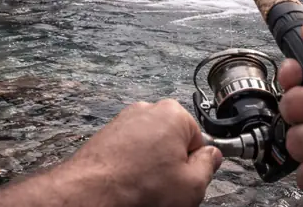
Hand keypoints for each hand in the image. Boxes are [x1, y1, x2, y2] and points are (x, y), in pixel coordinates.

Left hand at [64, 99, 222, 206]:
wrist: (91, 192)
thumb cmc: (137, 186)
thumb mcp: (192, 185)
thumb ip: (209, 165)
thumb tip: (211, 157)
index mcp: (173, 114)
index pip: (198, 139)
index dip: (195, 163)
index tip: (188, 177)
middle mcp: (146, 110)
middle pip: (173, 141)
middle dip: (172, 162)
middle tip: (166, 185)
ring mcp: (124, 122)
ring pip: (150, 147)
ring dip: (150, 165)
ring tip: (145, 186)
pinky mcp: (107, 136)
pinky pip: (129, 152)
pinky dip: (131, 166)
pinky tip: (128, 183)